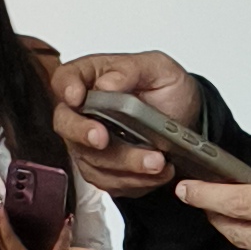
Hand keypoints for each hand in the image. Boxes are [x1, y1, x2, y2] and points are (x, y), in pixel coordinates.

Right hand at [50, 48, 204, 194]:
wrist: (185, 120)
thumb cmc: (166, 89)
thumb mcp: (158, 68)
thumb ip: (131, 70)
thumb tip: (107, 83)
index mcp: (92, 77)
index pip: (65, 79)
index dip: (66, 88)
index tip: (77, 97)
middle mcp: (84, 111)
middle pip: (65, 123)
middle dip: (82, 134)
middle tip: (103, 138)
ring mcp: (90, 143)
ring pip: (91, 159)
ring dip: (125, 163)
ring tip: (157, 160)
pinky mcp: (103, 169)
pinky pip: (109, 181)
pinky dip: (135, 180)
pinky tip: (157, 172)